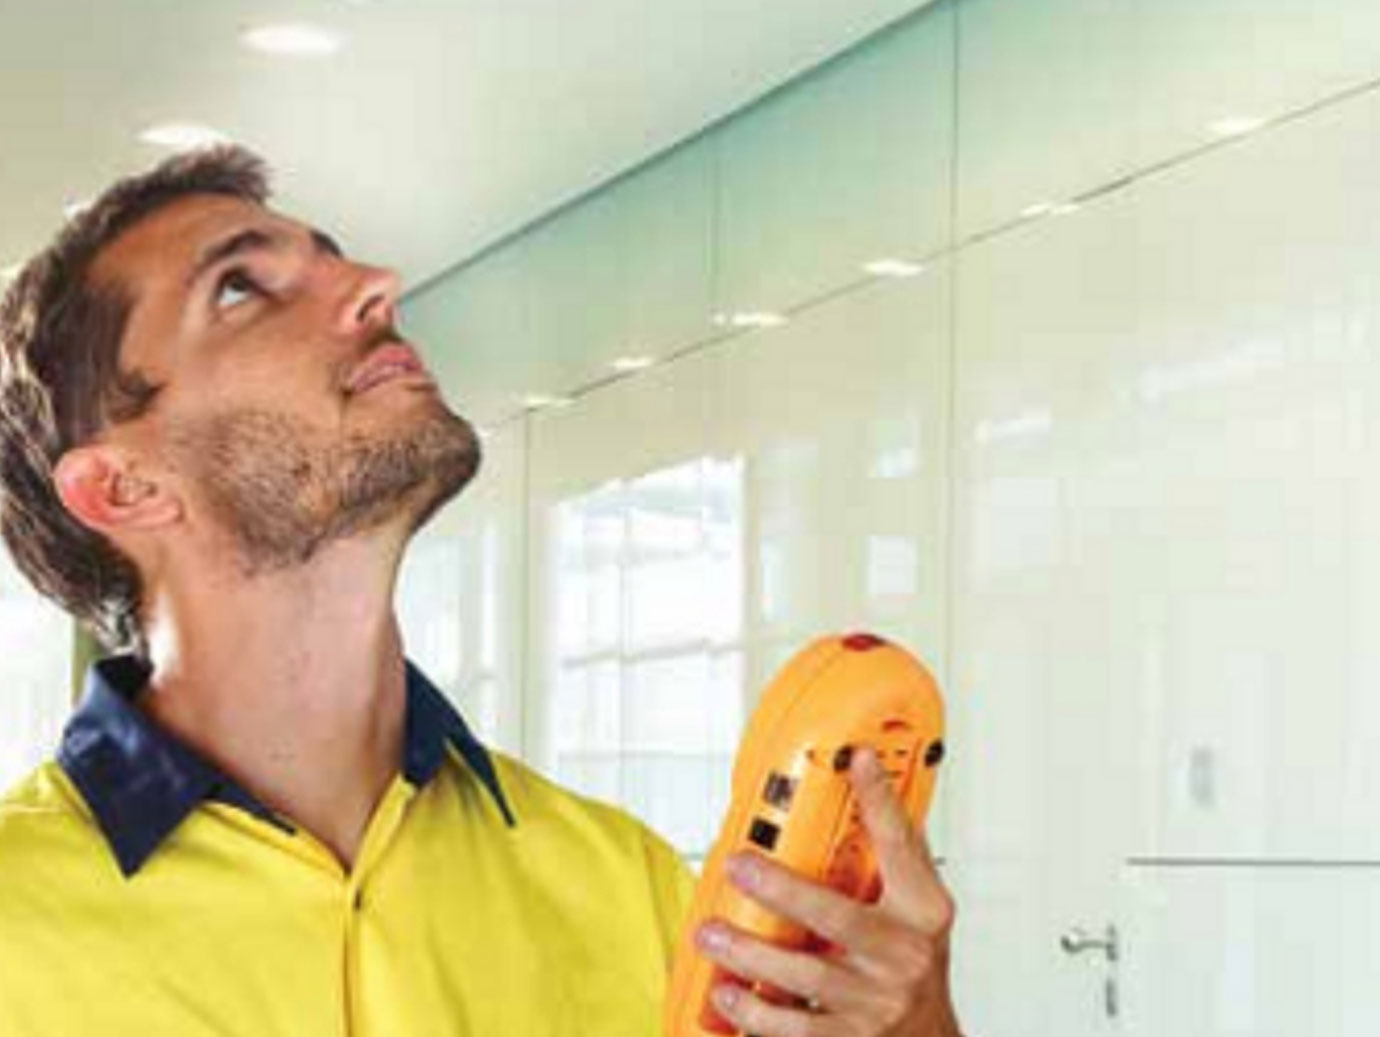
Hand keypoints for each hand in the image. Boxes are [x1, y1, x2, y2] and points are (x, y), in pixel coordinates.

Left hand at [694, 747, 961, 1035]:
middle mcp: (903, 956)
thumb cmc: (916, 966)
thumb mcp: (920, 909)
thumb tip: (871, 787)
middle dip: (782, 891)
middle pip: (838, 918)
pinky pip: (795, 1031)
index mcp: (922, 912)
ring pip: (806, 979)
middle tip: (738, 866)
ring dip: (751, 955)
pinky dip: (755, 1016)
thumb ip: (897, 857)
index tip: (858, 761)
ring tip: (711, 935)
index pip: (902, 846)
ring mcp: (877, 1003)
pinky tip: (728, 996)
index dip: (880, 802)